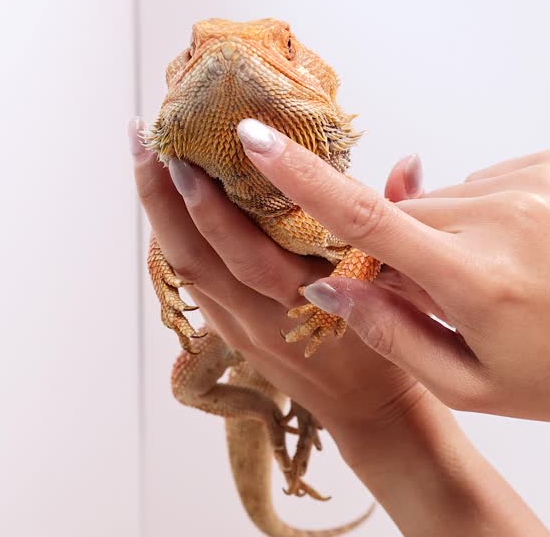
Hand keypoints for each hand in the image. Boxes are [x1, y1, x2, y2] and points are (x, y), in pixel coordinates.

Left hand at [130, 119, 430, 436]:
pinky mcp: (229, 331)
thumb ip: (399, 218)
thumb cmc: (390, 344)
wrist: (369, 413)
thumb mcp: (405, 285)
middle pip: (198, 255)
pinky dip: (172, 235)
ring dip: (158, 208)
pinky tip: (162, 196)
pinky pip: (191, 279)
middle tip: (150, 137)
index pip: (253, 251)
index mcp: (308, 301)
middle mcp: (264, 316)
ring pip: (184, 266)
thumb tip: (407, 162)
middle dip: (167, 193)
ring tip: (142, 151)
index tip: (204, 156)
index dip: (221, 205)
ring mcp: (240, 327)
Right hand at [233, 118, 549, 428]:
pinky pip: (490, 179)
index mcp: (479, 280)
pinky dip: (492, 211)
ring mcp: (541, 181)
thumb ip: (389, 332)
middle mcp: (508, 219)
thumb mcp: (468, 383)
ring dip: (452, 230)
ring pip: (449, 196)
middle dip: (406, 250)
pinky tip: (527, 249)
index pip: (371, 221)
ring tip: (504, 276)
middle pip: (408, 215)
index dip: (302, 180)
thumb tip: (326, 283)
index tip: (254, 140)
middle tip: (450, 296)